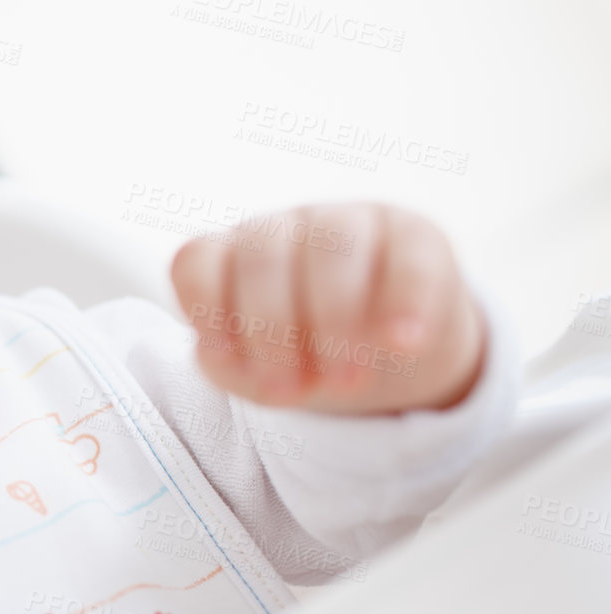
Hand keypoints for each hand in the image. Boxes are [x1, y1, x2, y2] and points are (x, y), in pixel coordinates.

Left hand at [170, 203, 485, 413]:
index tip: (223, 356)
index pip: (198, 262)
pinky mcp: (416, 236)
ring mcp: (349, 223)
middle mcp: (284, 231)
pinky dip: (404, 301)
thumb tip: (214, 355)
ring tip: (347, 381)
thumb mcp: (262, 374)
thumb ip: (230, 367)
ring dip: (335, 319)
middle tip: (292, 390)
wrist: (394, 356)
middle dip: (272, 329)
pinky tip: (401, 343)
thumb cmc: (308, 361)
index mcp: (232, 258)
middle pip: (262, 257)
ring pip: (332, 248)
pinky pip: (408, 259)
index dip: (205, 309)